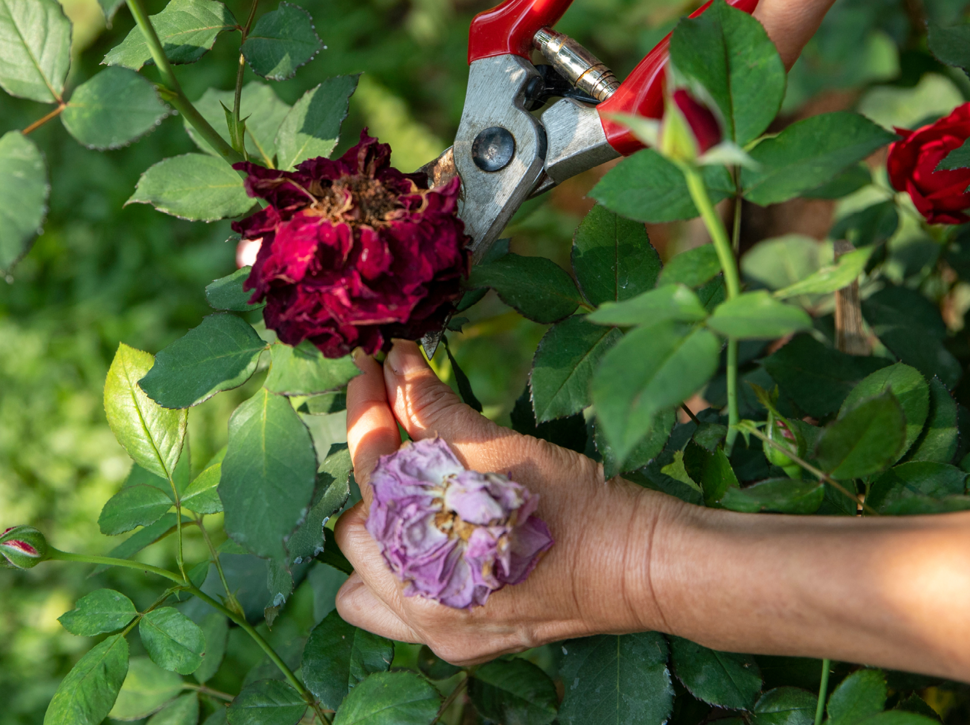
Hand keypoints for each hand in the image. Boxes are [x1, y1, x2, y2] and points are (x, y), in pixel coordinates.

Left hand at [333, 341, 676, 664]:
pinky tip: (433, 523)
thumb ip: (431, 406)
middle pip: (358, 527)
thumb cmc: (572, 501)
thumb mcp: (495, 446)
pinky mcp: (465, 639)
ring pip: (368, 578)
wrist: (642, 563)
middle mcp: (420, 607)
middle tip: (399, 421)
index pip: (368, 470)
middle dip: (373, 472)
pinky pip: (403, 605)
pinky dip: (405, 561)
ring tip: (414, 483)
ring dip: (381, 525)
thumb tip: (394, 360)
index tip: (371, 365)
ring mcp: (442, 631)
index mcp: (421, 557)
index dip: (367, 408)